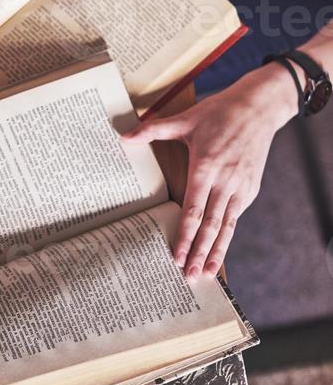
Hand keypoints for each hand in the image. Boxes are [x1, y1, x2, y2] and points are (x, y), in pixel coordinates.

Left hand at [123, 64, 297, 279]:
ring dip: (216, 251)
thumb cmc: (219, 112)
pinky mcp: (250, 188)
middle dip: (199, 253)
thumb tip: (124, 137)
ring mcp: (241, 186)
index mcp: (206, 166)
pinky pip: (236, 216)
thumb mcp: (185, 119)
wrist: (259, 107)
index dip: (185, 235)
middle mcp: (225, 181)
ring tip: (208, 274)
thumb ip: (153, 130)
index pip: (193, 209)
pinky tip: (219, 250)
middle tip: (190, 277)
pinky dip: (227, 235)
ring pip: (227, 226)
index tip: (177, 256)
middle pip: (211, 225)